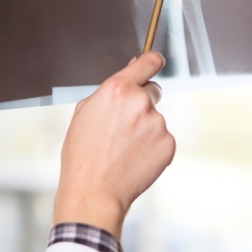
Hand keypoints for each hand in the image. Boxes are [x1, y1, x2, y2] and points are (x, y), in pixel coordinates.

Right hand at [53, 52, 175, 238]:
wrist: (94, 190)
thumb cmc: (82, 154)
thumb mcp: (83, 113)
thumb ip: (107, 91)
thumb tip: (130, 75)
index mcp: (116, 89)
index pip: (148, 61)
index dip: (151, 62)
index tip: (154, 63)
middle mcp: (140, 101)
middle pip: (152, 91)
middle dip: (141, 103)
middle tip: (121, 126)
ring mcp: (157, 123)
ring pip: (155, 118)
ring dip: (143, 129)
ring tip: (122, 149)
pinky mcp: (168, 143)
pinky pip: (162, 138)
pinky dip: (151, 147)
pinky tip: (133, 158)